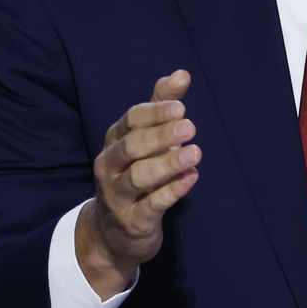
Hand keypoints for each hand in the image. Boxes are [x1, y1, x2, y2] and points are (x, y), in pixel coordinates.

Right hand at [77, 69, 201, 298]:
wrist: (112, 234)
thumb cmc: (134, 176)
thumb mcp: (144, 141)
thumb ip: (161, 106)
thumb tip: (182, 73)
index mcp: (114, 142)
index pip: (130, 120)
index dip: (155, 112)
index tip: (181, 106)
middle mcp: (110, 167)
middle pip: (132, 146)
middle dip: (161, 135)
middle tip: (190, 126)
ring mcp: (118, 196)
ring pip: (139, 176)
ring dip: (168, 163)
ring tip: (195, 153)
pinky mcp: (132, 222)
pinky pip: (151, 205)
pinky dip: (171, 191)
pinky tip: (191, 179)